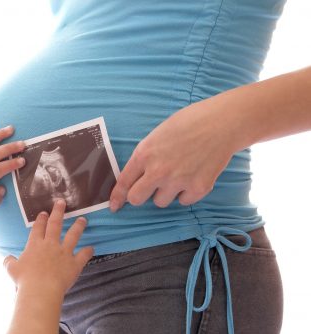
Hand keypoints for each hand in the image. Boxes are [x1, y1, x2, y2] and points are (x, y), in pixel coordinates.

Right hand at [3, 200, 93, 296]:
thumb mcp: (11, 269)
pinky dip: (88, 252)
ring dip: (78, 226)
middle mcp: (50, 245)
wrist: (40, 290)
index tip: (44, 212)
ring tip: (83, 219)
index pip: (38, 227)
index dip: (41, 219)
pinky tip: (91, 248)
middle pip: (55, 224)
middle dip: (58, 212)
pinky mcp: (74, 264)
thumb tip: (7, 258)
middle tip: (62, 202)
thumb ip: (9, 262)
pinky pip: (83, 256)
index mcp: (34, 245)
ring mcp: (64, 253)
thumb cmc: (24, 280)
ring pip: (73, 235)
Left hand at [109, 96, 243, 210]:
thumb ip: (145, 156)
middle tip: (149, 188)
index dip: (117, 197)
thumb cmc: (189, 123)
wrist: (222, 123)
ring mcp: (178, 181)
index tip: (115, 206)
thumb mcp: (157, 135)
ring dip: (165, 193)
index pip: (124, 182)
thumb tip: (136, 176)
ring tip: (178, 174)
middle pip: (137, 199)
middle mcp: (158, 171)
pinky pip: (184, 201)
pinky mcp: (198, 188)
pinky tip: (193, 175)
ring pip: (161, 202)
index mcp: (145, 154)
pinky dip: (187, 193)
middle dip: (140, 196)